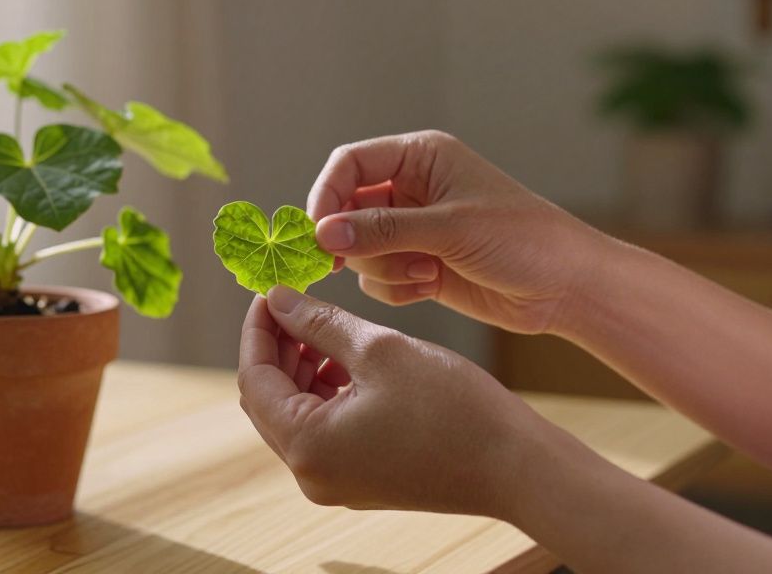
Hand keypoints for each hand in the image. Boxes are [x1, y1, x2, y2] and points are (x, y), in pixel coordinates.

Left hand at [238, 286, 551, 516]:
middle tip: (296, 300)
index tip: (269, 290)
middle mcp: (311, 474)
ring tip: (326, 324)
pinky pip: (325, 429)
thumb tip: (278, 300)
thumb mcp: (379, 349)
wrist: (518, 466)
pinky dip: (328, 391)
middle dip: (279, 346)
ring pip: (297, 413)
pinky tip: (349, 358)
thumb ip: (319, 323)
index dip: (258, 329)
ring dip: (304, 366)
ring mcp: (335, 481)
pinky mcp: (361, 479)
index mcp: (306, 446)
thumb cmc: (453, 407)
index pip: (253, 379)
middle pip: (269, 399)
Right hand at [307, 130, 608, 334]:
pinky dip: (395, 288)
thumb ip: (384, 230)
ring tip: (424, 274)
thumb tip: (323, 233)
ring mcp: (413, 229)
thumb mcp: (450, 229)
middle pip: (346, 209)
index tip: (316, 233)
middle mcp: (411, 188)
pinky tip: (430, 287)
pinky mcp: (417, 265)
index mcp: (420, 157)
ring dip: (383, 267)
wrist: (566, 287)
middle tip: (349, 264)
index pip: (350, 164)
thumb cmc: (522, 239)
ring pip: (358, 248)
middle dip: (354, 241)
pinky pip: (376, 276)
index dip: (326, 195)